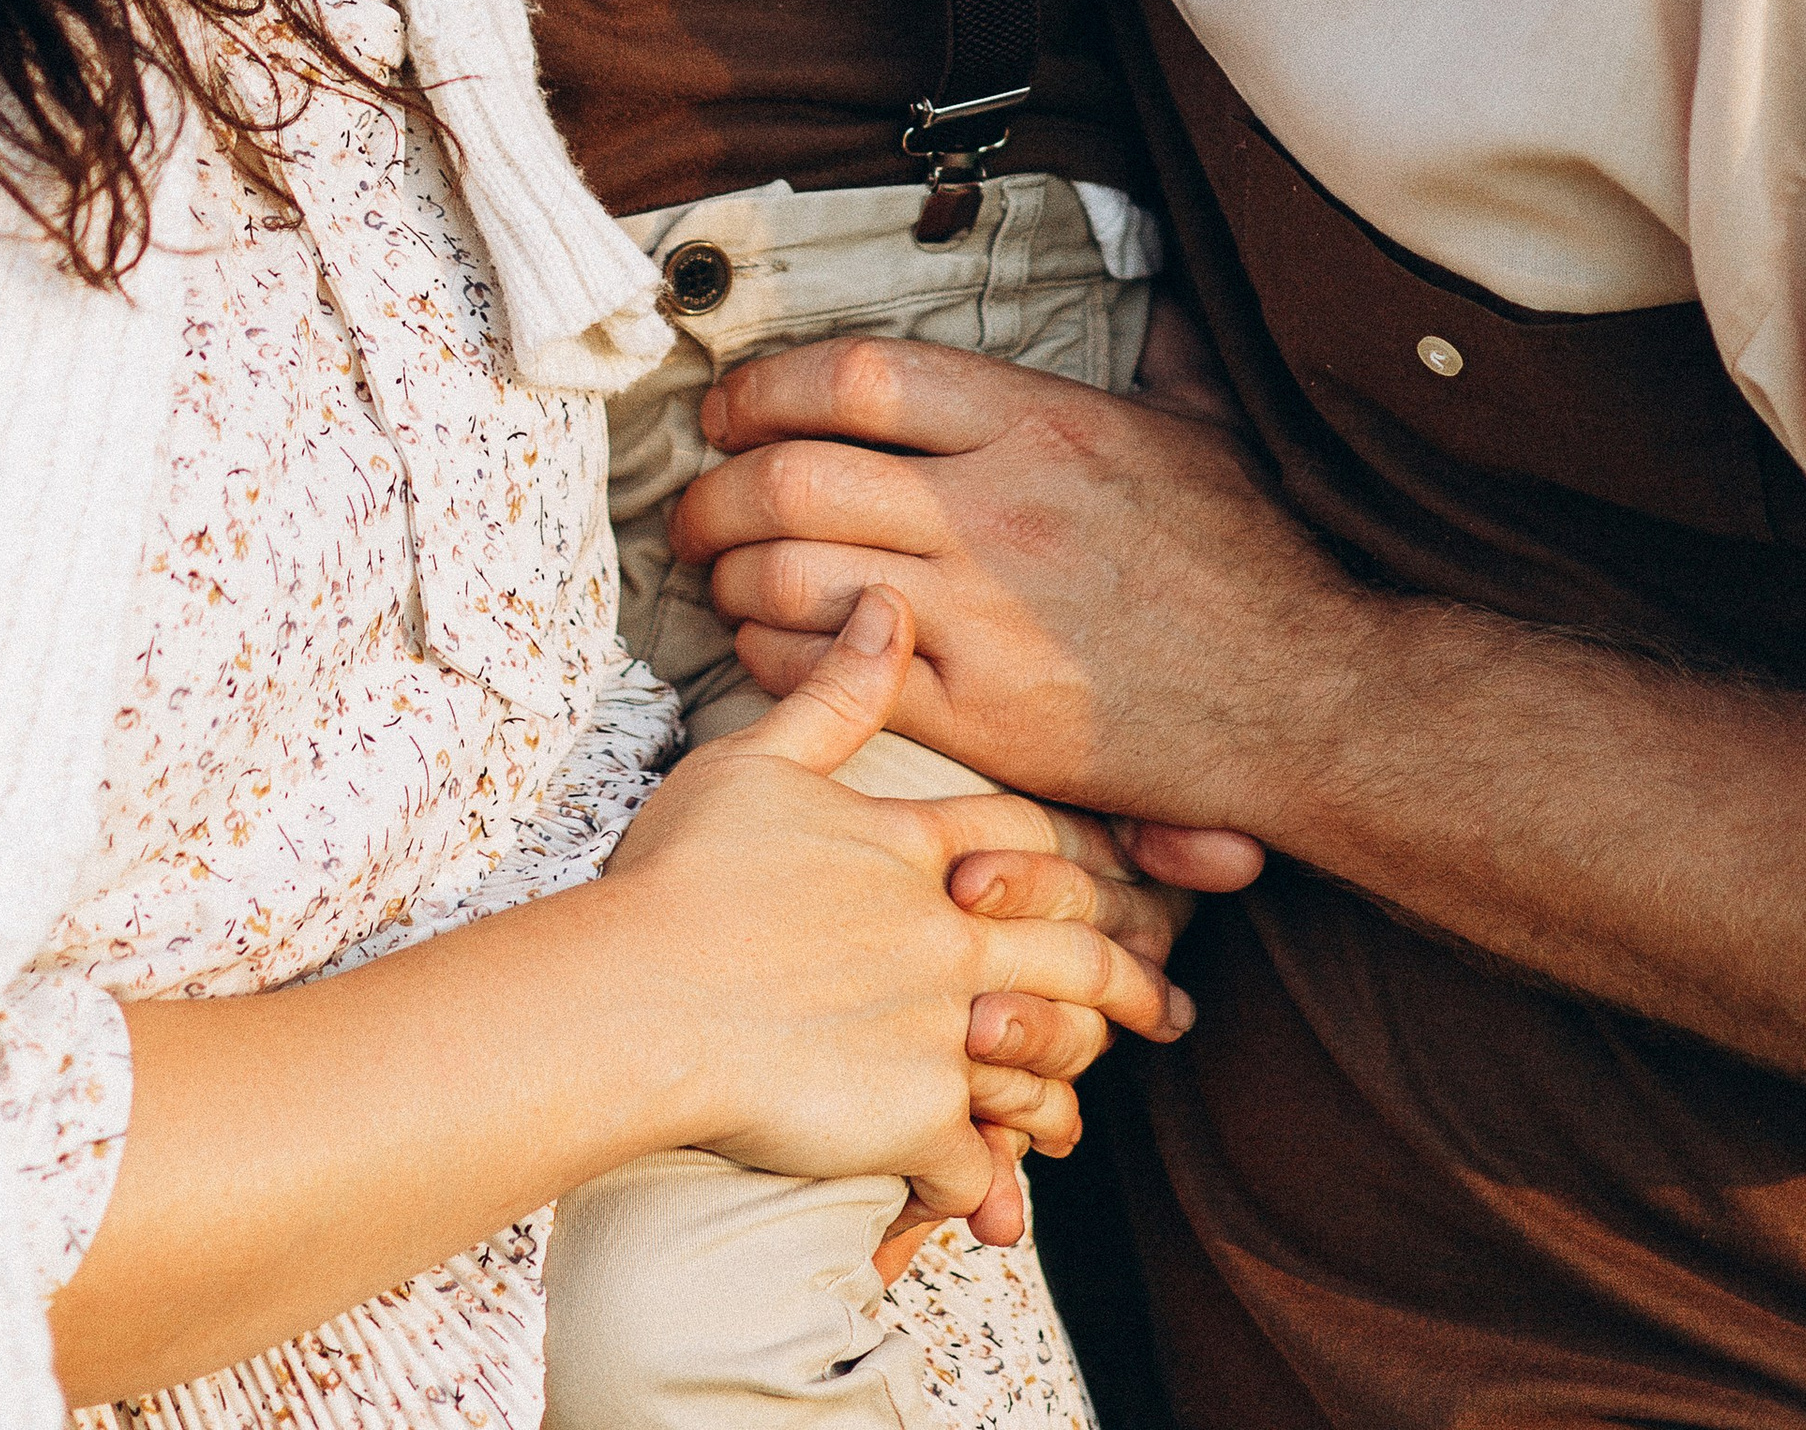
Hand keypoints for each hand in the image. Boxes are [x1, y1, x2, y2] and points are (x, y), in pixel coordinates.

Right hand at [602, 585, 1193, 1250]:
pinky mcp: (918, 1119)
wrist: (639, 994)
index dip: (1077, 858)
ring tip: (1079, 1114)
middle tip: (1166, 1006)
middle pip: (1071, 945)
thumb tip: (889, 600)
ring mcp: (941, 1030)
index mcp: (912, 848)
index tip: (1123, 880)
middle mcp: (946, 934)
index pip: (1028, 840)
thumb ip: (836, 692)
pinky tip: (992, 1206)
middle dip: (1129, 977)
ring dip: (1069, 1087)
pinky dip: (988, 1188)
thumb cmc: (679, 873)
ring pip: (1050, 1058)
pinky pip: (983, 1164)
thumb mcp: (754, 759)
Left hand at [676, 339, 1361, 836]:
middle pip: (795, 476)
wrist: (1315, 697)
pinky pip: (833, 673)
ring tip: (721, 580)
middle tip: (694, 509)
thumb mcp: (1187, 425)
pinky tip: (771, 650)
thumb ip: (1121, 365)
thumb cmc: (1252, 562)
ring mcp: (983, 613)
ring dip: (731, 576)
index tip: (728, 410)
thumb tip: (1131, 290)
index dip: (762, 389)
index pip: (854, 379)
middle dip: (715, 492)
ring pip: (792, 574)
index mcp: (1035, 420)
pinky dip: (775, 657)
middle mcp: (994, 507)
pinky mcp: (983, 713)